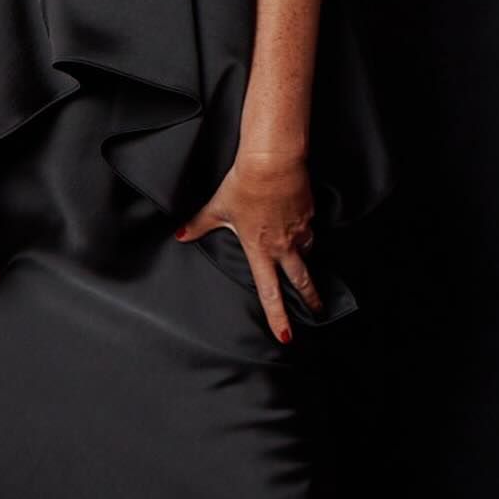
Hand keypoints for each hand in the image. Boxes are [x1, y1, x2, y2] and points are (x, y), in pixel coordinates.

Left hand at [177, 155, 320, 344]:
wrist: (272, 162)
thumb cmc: (244, 185)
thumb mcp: (218, 207)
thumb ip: (199, 225)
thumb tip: (180, 235)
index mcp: (259, 249)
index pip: (269, 292)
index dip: (278, 316)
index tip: (286, 335)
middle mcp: (283, 245)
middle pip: (302, 281)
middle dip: (312, 299)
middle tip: (318, 311)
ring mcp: (300, 230)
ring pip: (308, 251)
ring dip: (306, 258)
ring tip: (304, 260)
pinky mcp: (310, 213)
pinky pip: (311, 227)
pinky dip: (306, 229)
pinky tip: (299, 221)